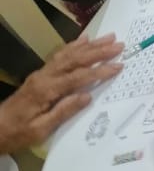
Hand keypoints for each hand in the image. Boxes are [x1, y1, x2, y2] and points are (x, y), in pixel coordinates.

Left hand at [0, 35, 122, 152]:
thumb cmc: (18, 134)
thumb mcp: (40, 130)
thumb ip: (64, 112)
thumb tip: (87, 96)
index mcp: (47, 90)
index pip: (79, 77)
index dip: (100, 71)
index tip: (118, 65)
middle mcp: (45, 76)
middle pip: (76, 59)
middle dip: (99, 51)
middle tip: (119, 45)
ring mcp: (42, 73)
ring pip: (69, 54)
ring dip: (90, 45)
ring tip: (108, 37)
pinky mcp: (40, 74)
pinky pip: (59, 55)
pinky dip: (73, 45)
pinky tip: (84, 39)